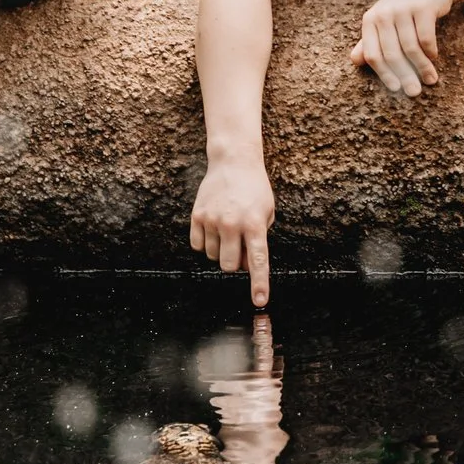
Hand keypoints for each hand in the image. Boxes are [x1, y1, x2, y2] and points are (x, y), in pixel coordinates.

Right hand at [190, 156, 275, 306]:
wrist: (233, 162)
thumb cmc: (254, 190)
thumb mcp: (266, 213)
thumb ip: (258, 240)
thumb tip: (245, 266)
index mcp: (255, 224)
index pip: (258, 261)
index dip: (259, 283)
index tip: (259, 301)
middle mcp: (232, 224)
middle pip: (228, 265)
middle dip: (234, 264)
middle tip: (240, 247)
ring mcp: (212, 220)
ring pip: (212, 256)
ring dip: (220, 251)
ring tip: (228, 230)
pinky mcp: (197, 216)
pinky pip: (198, 245)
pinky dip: (206, 244)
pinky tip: (213, 229)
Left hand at [352, 0, 453, 96]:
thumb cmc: (405, 6)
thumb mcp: (385, 20)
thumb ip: (370, 40)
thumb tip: (354, 61)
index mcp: (370, 20)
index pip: (372, 54)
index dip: (383, 74)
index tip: (395, 89)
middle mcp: (383, 13)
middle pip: (391, 54)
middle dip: (405, 76)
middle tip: (414, 92)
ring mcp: (402, 9)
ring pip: (410, 48)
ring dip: (422, 67)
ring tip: (431, 79)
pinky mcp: (422, 7)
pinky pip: (426, 38)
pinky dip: (431, 52)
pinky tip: (434, 57)